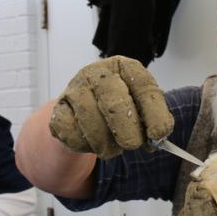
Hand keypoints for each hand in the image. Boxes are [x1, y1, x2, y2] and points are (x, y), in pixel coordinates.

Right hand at [49, 56, 173, 158]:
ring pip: (91, 121)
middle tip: (132, 145)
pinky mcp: (57, 109)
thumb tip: (158, 137)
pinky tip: (90, 144)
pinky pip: (72, 133)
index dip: (154, 112)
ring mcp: (74, 89)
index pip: (143, 86)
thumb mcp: (139, 110)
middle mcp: (97, 73)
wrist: (81, 115)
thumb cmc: (117, 111)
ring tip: (112, 148)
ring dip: (106, 144)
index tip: (159, 134)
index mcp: (123, 67)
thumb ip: (151, 120)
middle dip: (127, 130)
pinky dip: (85, 146)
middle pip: (115, 103)